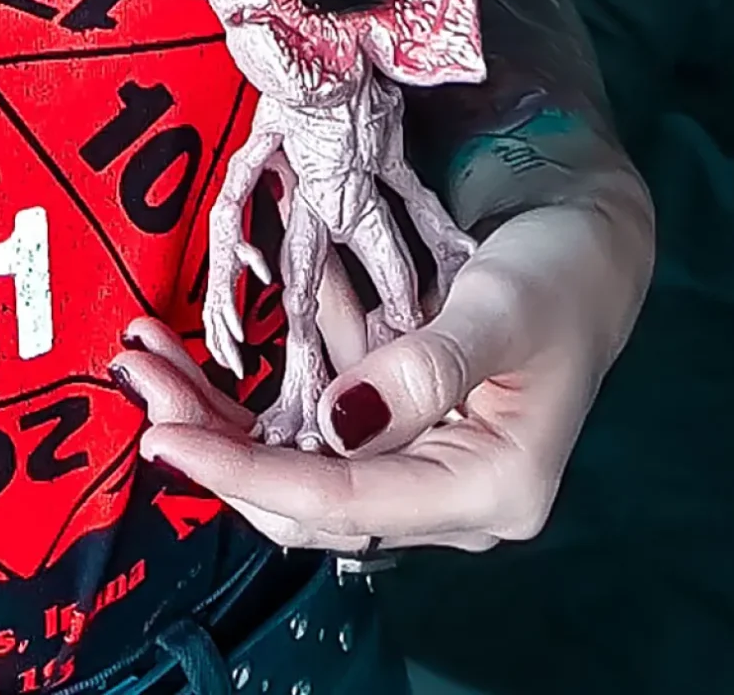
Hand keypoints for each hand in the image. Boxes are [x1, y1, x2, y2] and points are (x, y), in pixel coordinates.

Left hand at [111, 170, 652, 555]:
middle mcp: (448, 491)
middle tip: (140, 385)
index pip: (345, 498)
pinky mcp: (401, 416)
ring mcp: (421, 455)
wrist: (592, 236)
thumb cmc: (563, 271)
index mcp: (486, 490)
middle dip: (216, 444)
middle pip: (309, 492)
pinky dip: (265, 368)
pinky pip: (318, 406)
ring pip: (300, 452)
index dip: (248, 471)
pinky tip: (212, 332)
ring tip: (151, 355)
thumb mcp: (502, 309)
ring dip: (223, 407)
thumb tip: (337, 425)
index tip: (166, 435)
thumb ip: (425, 369)